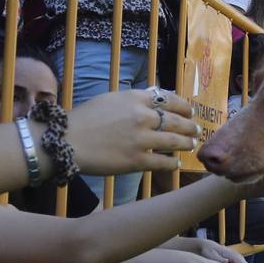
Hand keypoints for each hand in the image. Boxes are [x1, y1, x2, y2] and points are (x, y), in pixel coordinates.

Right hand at [62, 87, 196, 173]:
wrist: (67, 140)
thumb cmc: (84, 119)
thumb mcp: (110, 99)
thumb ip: (133, 100)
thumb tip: (153, 98)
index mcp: (135, 99)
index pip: (169, 99)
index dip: (183, 106)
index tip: (189, 111)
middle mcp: (142, 116)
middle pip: (177, 120)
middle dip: (190, 126)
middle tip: (196, 129)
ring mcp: (141, 139)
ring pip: (175, 141)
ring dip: (186, 143)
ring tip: (190, 144)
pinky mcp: (137, 160)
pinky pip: (163, 162)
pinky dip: (173, 163)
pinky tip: (176, 164)